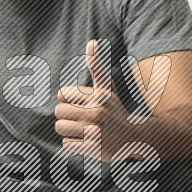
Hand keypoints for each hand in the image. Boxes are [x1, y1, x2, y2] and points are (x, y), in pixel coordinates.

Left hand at [54, 39, 131, 162]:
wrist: (132, 138)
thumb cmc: (114, 109)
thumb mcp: (107, 87)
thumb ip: (97, 66)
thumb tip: (91, 42)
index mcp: (98, 97)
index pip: (62, 95)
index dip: (69, 99)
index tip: (82, 103)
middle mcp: (97, 114)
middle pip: (58, 112)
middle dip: (66, 115)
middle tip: (81, 118)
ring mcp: (95, 133)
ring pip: (60, 128)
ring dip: (68, 129)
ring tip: (83, 129)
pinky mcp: (93, 148)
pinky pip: (67, 143)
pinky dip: (74, 143)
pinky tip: (88, 140)